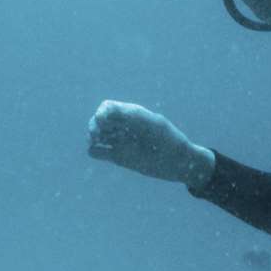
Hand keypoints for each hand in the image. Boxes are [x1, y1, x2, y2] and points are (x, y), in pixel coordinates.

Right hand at [87, 102, 216, 187]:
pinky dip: (94, 151)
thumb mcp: (155, 125)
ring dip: (92, 137)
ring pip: (97, 135)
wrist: (179, 163)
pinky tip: (98, 152)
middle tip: (96, 135)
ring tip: (96, 142)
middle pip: (99, 120)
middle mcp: (124, 126)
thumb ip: (133, 116)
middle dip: (94, 125)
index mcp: (132, 114)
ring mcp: (120, 142)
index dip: (101, 112)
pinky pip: (98, 152)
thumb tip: (108, 111)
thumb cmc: (171, 140)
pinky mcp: (118, 157)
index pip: (108, 107)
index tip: (101, 121)